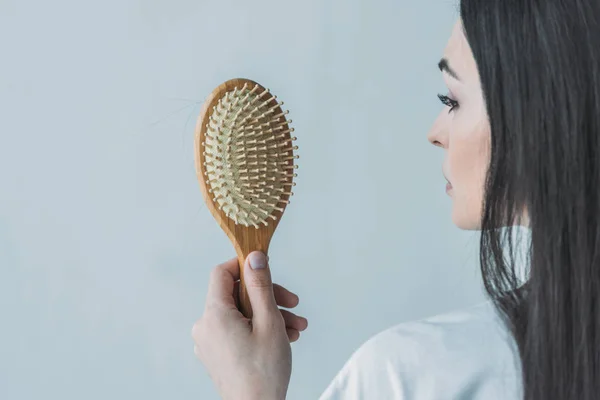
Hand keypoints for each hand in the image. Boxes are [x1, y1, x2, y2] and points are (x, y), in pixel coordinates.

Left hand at [191, 251, 307, 399]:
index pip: (222, 273)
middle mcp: (206, 326)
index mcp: (214, 315)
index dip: (244, 266)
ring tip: (296, 328)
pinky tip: (284, 338)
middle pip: (236, 295)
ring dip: (270, 315)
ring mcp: (210, 342)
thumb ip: (260, 286)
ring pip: (241, 315)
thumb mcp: (269, 321)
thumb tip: (254, 257)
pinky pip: (237, 331)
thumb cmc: (264, 372)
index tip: (266, 268)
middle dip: (268, 296)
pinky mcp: (217, 354)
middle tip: (293, 303)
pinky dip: (259, 330)